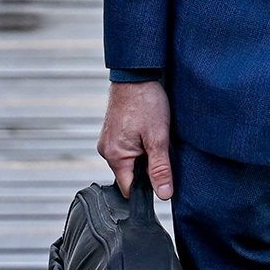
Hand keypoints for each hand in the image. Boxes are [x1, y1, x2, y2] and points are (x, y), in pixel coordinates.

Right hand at [99, 80, 173, 200]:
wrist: (136, 75)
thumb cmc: (146, 102)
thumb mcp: (158, 139)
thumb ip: (160, 169)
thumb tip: (164, 195)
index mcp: (114, 156)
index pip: (129, 189)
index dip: (147, 189)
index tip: (161, 177)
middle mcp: (106, 150)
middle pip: (129, 176)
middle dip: (146, 171)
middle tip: (159, 150)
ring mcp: (108, 141)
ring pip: (129, 163)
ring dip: (144, 157)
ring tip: (154, 139)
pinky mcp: (113, 133)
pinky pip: (126, 150)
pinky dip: (139, 147)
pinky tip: (148, 133)